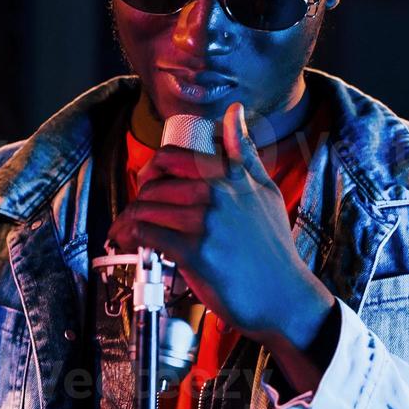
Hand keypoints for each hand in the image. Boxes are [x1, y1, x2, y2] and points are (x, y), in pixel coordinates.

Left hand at [106, 102, 335, 352]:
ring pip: (146, 208)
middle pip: (153, 184)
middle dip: (137, 199)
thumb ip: (244, 152)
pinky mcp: (195, 252)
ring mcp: (206, 222)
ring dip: (129, 221)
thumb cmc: (272, 248)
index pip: (172, 156)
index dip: (151, 169)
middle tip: (134, 214)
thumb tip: (234, 111)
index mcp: (231, 176)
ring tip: (125, 232)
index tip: (147, 184)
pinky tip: (133, 245)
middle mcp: (218, 193)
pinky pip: (149, 235)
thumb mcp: (265, 192)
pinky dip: (134, 239)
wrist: (283, 297)